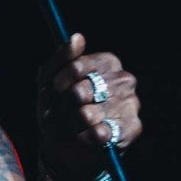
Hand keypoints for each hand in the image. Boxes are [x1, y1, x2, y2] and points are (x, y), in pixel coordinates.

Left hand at [35, 33, 141, 180]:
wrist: (66, 143)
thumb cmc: (58, 105)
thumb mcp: (49, 79)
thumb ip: (62, 57)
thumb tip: (78, 37)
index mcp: (107, 62)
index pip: (76, 66)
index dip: (58, 82)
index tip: (54, 90)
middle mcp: (124, 80)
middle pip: (80, 91)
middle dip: (63, 105)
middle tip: (63, 110)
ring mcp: (130, 104)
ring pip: (86, 114)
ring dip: (70, 123)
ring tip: (72, 124)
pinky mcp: (131, 129)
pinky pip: (98, 133)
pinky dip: (82, 137)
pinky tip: (83, 136)